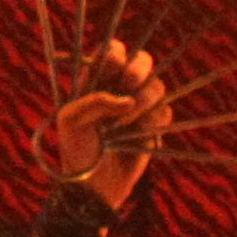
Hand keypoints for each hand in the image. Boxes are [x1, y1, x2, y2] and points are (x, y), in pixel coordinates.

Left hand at [50, 39, 166, 207]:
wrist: (92, 184)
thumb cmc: (76, 149)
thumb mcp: (71, 120)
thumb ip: (95, 100)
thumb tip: (128, 99)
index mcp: (97, 80)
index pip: (113, 52)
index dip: (116, 55)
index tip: (112, 70)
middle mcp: (120, 88)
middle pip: (143, 60)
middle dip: (138, 69)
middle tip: (128, 84)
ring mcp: (140, 105)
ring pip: (157, 86)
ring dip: (143, 101)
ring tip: (122, 124)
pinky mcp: (154, 125)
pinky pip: (165, 112)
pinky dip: (153, 121)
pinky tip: (139, 135)